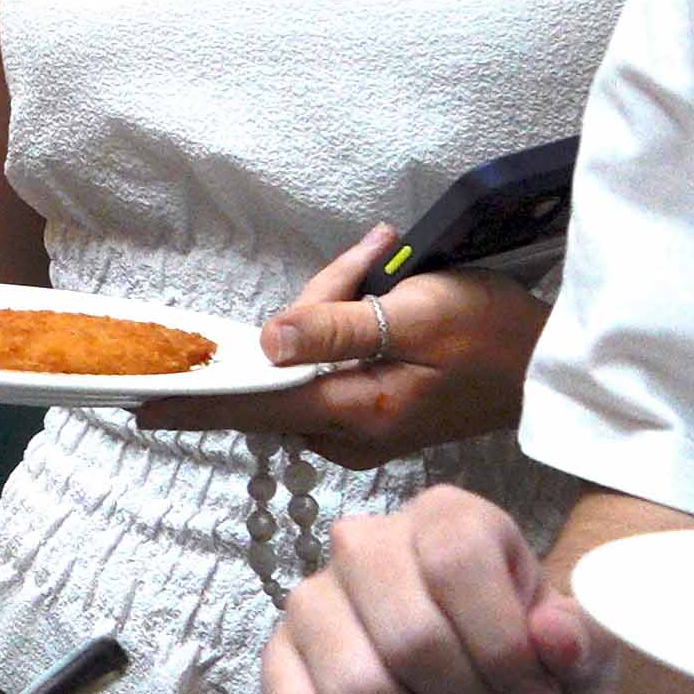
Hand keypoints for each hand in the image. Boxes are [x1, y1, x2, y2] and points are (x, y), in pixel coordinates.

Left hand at [136, 225, 547, 455]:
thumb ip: (337, 325)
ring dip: (335, 309)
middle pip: (282, 367)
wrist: (555, 364)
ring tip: (390, 267)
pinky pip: (332, 364)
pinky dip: (349, 325)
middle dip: (312, 308)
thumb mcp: (417, 314)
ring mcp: (360, 428)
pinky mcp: (373, 415)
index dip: (196, 402)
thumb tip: (265, 342)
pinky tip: (387, 292)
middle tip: (375, 262)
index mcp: (354, 411)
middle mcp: (348, 432)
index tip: (138, 405)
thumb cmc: (495, 335)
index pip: (255, 406)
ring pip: (307, 359)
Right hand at [265, 486, 620, 693]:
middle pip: (410, 638)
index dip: (502, 648)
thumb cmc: (535, 669)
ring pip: (357, 693)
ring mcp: (312, 603)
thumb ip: (584, 641)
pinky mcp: (278, 663)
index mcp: (446, 519)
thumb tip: (555, 637)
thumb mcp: (585, 656)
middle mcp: (365, 544)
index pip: (456, 563)